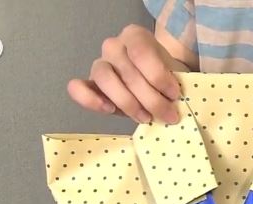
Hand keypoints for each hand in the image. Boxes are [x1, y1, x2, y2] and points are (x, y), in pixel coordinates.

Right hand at [67, 24, 182, 123]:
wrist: (154, 83)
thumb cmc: (164, 76)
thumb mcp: (174, 74)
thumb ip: (172, 83)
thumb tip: (174, 102)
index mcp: (135, 37)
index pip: (141, 52)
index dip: (158, 76)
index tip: (174, 94)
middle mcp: (114, 46)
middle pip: (128, 72)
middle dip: (151, 99)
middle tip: (168, 115)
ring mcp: (99, 64)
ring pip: (106, 80)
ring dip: (128, 103)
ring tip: (145, 117)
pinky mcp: (90, 84)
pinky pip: (78, 88)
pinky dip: (90, 100)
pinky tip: (109, 109)